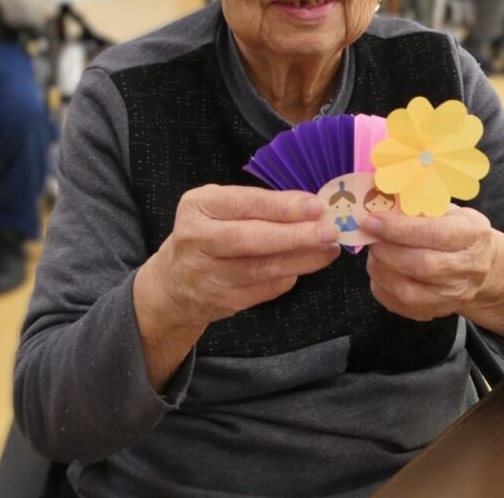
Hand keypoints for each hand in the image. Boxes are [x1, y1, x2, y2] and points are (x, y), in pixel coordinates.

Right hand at [134, 184, 339, 389]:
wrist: (174, 281)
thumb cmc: (209, 232)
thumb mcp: (220, 206)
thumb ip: (257, 204)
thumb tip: (309, 206)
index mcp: (198, 206)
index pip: (244, 204)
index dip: (282, 206)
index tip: (315, 206)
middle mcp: (197, 240)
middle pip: (251, 239)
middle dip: (295, 235)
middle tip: (329, 230)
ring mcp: (207, 274)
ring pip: (262, 268)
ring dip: (302, 258)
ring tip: (328, 248)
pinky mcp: (221, 301)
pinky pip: (264, 288)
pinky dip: (290, 275)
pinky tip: (309, 263)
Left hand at [361, 205, 503, 346]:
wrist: (479, 263)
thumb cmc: (456, 228)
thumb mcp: (447, 209)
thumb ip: (419, 205)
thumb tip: (381, 198)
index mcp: (472, 234)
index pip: (434, 234)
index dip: (399, 229)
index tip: (372, 221)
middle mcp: (469, 269)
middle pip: (422, 266)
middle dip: (387, 250)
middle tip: (369, 237)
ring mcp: (454, 295)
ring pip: (409, 292)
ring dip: (381, 271)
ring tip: (374, 254)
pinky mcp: (438, 312)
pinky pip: (402, 306)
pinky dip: (382, 289)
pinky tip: (379, 271)